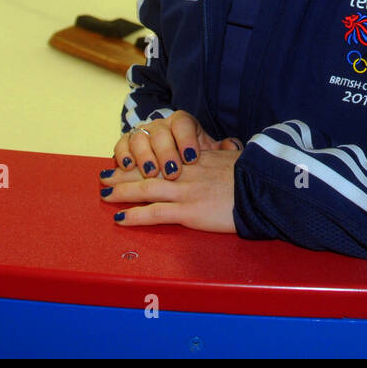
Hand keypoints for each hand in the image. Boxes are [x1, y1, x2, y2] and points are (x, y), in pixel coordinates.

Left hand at [99, 148, 242, 232]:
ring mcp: (185, 191)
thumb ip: (224, 155)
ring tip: (104, 195)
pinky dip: (134, 216)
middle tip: (104, 175)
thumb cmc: (254, 175)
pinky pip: (154, 214)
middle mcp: (186, 172)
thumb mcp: (235, 158)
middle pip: (148, 171)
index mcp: (197, 160)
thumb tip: (227, 148)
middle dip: (123, 173)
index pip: (163, 157)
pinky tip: (119, 219)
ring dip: (121, 192)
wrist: (263, 188)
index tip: (127, 159)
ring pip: (144, 190)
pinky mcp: (188, 211)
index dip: (142, 159)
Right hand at [114, 110, 238, 178]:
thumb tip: (232, 145)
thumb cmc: (193, 158)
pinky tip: (127, 167)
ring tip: (151, 173)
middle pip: (160, 132)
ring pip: (139, 138)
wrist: (174, 157)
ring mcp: (142, 133)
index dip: (186, 140)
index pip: (183, 124)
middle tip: (172, 173)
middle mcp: (160, 125)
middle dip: (165, 153)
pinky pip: (121, 145)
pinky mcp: (126, 144)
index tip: (191, 158)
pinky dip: (123, 155)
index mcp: (182, 122)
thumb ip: (221, 150)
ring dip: (144, 156)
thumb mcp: (209, 153)